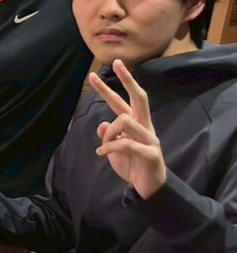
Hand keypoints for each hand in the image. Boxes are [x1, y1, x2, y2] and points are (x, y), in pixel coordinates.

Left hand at [88, 60, 166, 199]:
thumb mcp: (114, 151)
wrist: (148, 189)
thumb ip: (109, 136)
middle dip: (127, 79)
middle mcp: (145, 127)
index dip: (116, 84)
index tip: (105, 68)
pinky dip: (109, 147)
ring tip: (102, 146)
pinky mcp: (150, 153)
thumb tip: (102, 124)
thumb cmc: (132, 167)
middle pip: (139, 97)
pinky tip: (101, 154)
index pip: (126, 100)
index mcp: (136, 124)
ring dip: (108, 133)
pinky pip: (125, 144)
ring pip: (125, 120)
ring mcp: (150, 139)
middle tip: (116, 64)